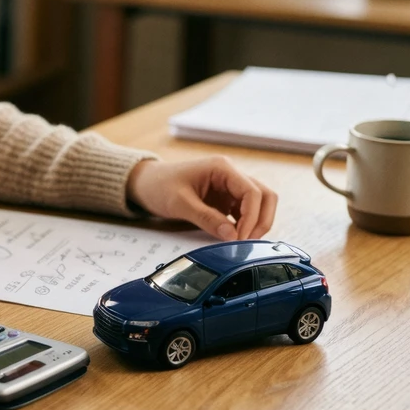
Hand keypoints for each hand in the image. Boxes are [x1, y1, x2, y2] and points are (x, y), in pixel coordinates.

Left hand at [126, 156, 277, 240]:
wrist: (145, 183)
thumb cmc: (159, 186)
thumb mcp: (180, 203)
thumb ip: (206, 218)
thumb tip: (232, 236)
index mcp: (222, 168)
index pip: (252, 192)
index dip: (252, 217)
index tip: (240, 238)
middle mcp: (230, 175)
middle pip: (264, 196)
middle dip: (261, 220)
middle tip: (246, 241)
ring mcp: (230, 187)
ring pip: (260, 204)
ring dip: (256, 223)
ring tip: (241, 241)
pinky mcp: (226, 199)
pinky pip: (246, 211)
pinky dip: (245, 225)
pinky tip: (234, 237)